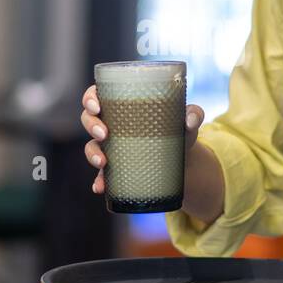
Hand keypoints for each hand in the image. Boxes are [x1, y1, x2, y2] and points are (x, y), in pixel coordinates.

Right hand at [81, 83, 204, 195]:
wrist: (182, 161)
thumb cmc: (179, 130)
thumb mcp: (187, 121)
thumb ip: (193, 114)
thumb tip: (191, 119)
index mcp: (123, 105)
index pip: (97, 95)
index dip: (90, 98)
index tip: (97, 105)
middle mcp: (112, 124)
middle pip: (88, 119)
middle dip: (91, 125)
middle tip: (104, 133)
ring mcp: (111, 148)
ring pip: (91, 147)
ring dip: (92, 154)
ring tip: (103, 161)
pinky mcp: (116, 170)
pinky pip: (101, 175)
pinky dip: (99, 181)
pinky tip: (101, 187)